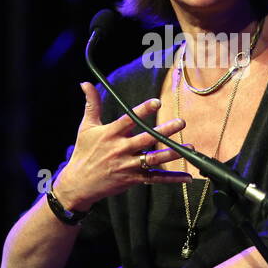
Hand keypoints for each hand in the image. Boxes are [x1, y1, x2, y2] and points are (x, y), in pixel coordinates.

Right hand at [54, 82, 192, 209]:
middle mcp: (120, 149)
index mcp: (110, 134)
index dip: (142, 110)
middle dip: (164, 131)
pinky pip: (155, 178)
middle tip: (180, 122)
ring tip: (189, 147)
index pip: (128, 119)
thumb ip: (91, 104)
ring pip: (153, 159)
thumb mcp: (86, 127)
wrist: (78, 184)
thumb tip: (86, 83)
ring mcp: (127, 166)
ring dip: (172, 153)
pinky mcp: (132, 180)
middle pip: (146, 139)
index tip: (157, 102)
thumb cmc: (83, 153)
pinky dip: (171, 179)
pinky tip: (186, 177)